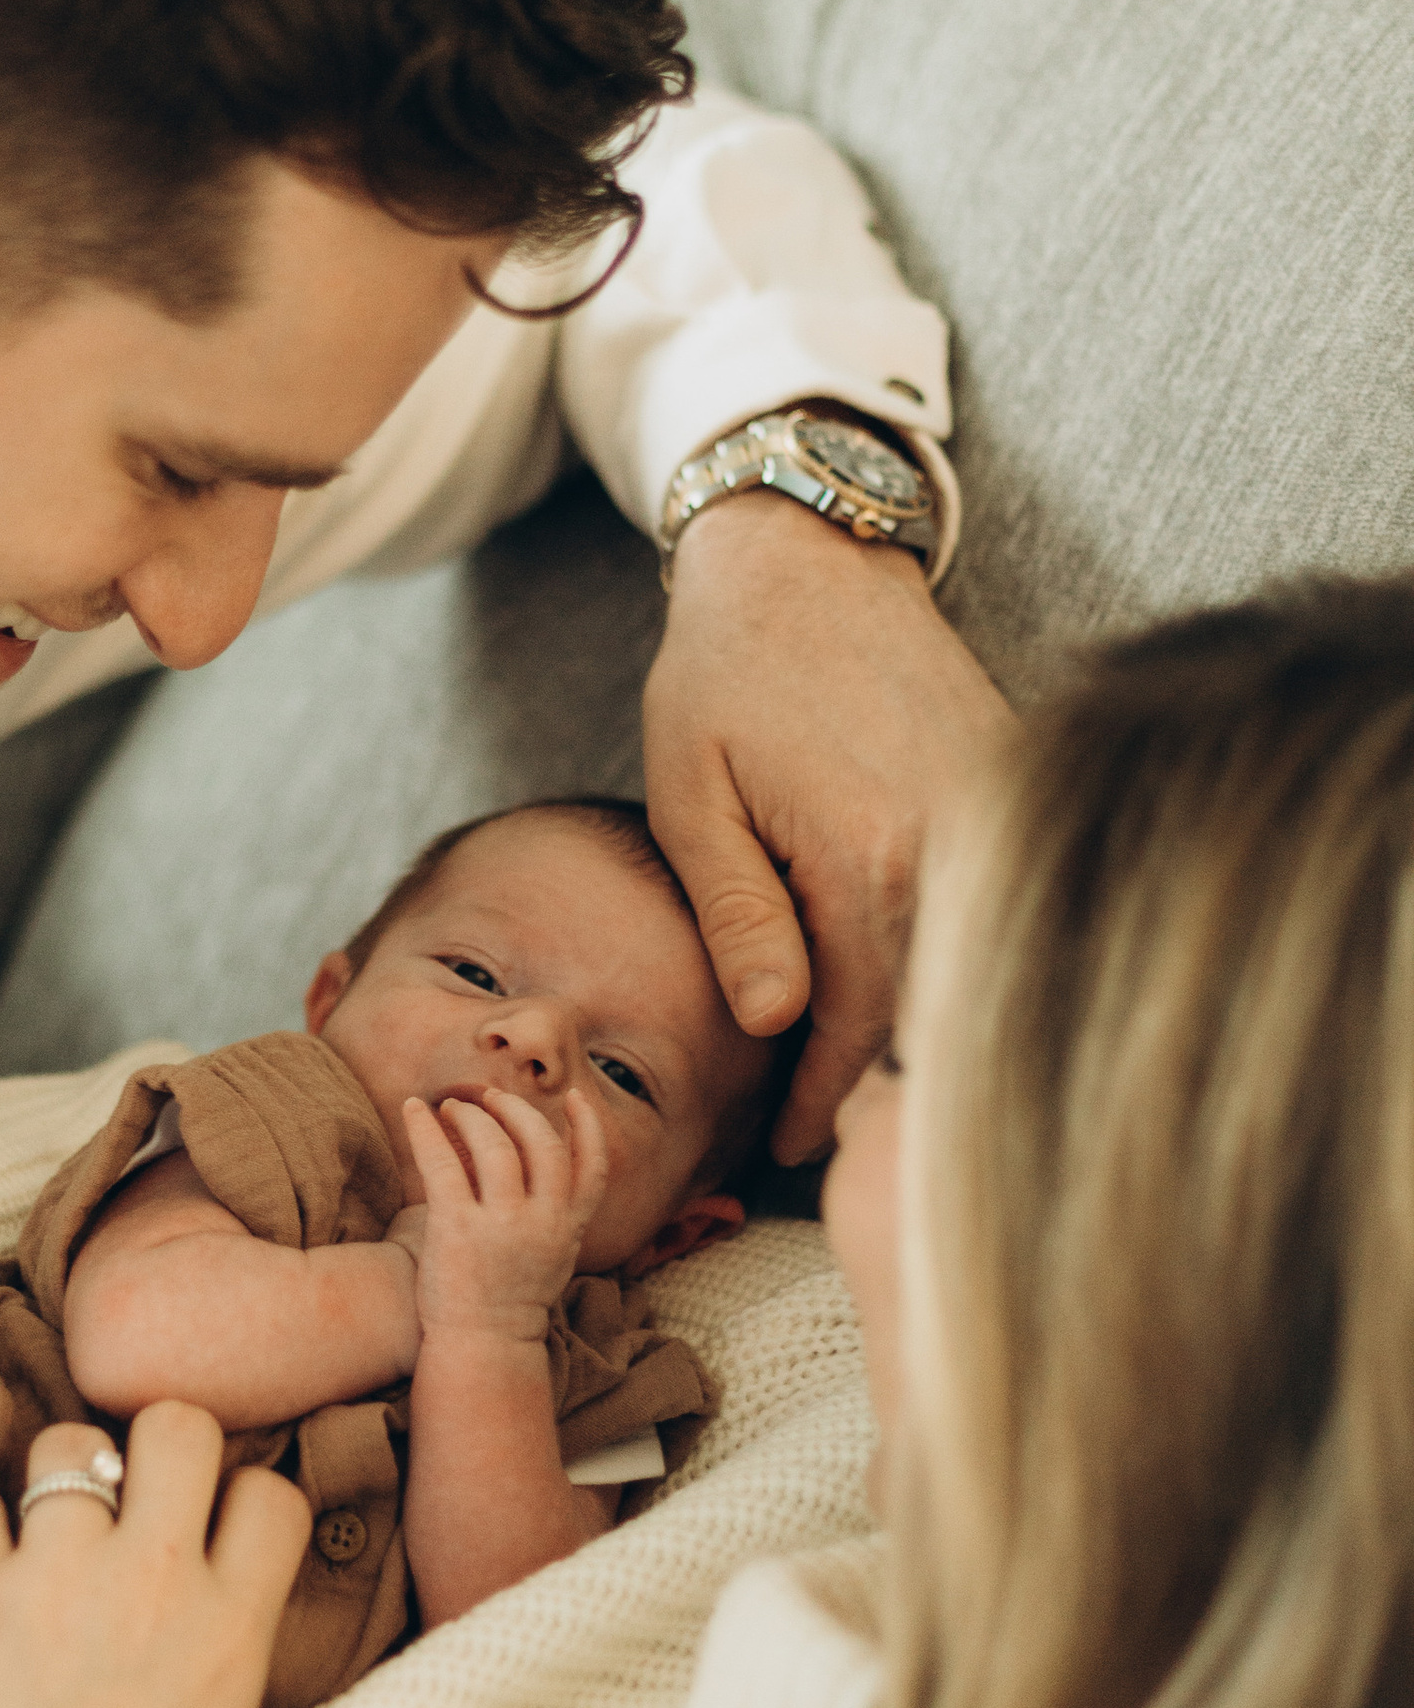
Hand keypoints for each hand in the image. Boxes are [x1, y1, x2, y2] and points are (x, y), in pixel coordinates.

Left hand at [0, 1405, 310, 1707]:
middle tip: (122, 1496)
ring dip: (53, 1482)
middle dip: (152, 1444)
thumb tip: (212, 1580)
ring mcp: (58, 1581)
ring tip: (37, 1541)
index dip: (236, 1497)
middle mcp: (155, 1586)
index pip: (272, 1495)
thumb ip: (218, 1645)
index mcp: (232, 1634)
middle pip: (178, 1425)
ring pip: (66, 1444)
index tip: (206, 1522)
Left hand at [400, 1084, 603, 1337]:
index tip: (574, 1097)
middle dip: (516, 1111)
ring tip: (453, 1107)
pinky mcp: (458, 1229)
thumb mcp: (550, 1258)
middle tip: (490, 1097)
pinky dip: (426, 1129)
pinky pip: (442, 1163)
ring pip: (496, 1146)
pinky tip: (414, 1108)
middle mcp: (544, 1223)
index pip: (594, 1166)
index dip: (587, 1126)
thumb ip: (552, 1217)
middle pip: (542, 1144)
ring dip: (473, 1115)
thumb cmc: (508, 1300)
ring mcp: (502, 1226)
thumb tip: (535, 1171)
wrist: (481, 1347)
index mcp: (569, 1229)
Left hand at [642, 493, 1014, 1158]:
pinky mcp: (1014, 788)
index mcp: (867, 857)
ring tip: (859, 1092)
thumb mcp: (693, 797)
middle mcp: (952, 844)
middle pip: (926, 1012)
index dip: (820, 1103)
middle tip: (825, 1147)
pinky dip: (951, 960)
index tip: (788, 1150)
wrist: (810, 556)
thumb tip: (775, 1026)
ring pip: (968, 965)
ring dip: (917, 1030)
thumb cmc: (726, 674)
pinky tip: (903, 997)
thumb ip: (736, 913)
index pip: (854, 1028)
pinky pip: (991, 904)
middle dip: (875, 1089)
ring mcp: (996, 815)